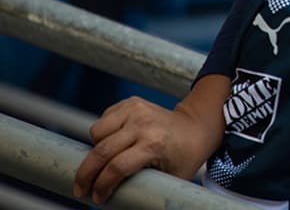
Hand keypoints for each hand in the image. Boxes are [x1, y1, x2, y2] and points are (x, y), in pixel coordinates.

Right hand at [74, 76, 229, 204]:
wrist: (196, 127)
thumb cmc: (184, 156)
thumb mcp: (171, 178)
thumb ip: (147, 190)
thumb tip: (122, 205)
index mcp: (154, 144)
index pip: (117, 167)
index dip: (102, 186)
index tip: (97, 198)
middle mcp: (143, 124)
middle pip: (101, 151)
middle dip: (85, 174)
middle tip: (80, 189)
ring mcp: (136, 110)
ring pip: (97, 132)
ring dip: (93, 149)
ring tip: (102, 162)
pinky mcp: (131, 102)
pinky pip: (103, 119)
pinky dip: (101, 133)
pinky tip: (111, 143)